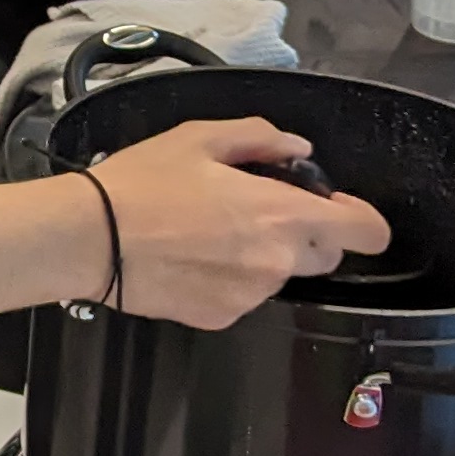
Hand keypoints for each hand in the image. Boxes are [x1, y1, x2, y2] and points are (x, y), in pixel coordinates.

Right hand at [90, 116, 394, 328]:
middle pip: (325, 255)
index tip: (338, 208)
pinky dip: (230, 278)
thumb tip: (296, 147)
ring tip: (209, 232)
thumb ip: (261, 137)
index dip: (362, 218)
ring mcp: (251, 297)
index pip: (365, 232)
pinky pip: (244, 296)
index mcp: (283, 215)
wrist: (89, 238)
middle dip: (305, 233)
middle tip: (256, 210)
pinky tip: (191, 257)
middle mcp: (277, 263)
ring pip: (280, 275)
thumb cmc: (141, 184)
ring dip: (263, 256)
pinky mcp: (222, 318)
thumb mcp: (199, 137)